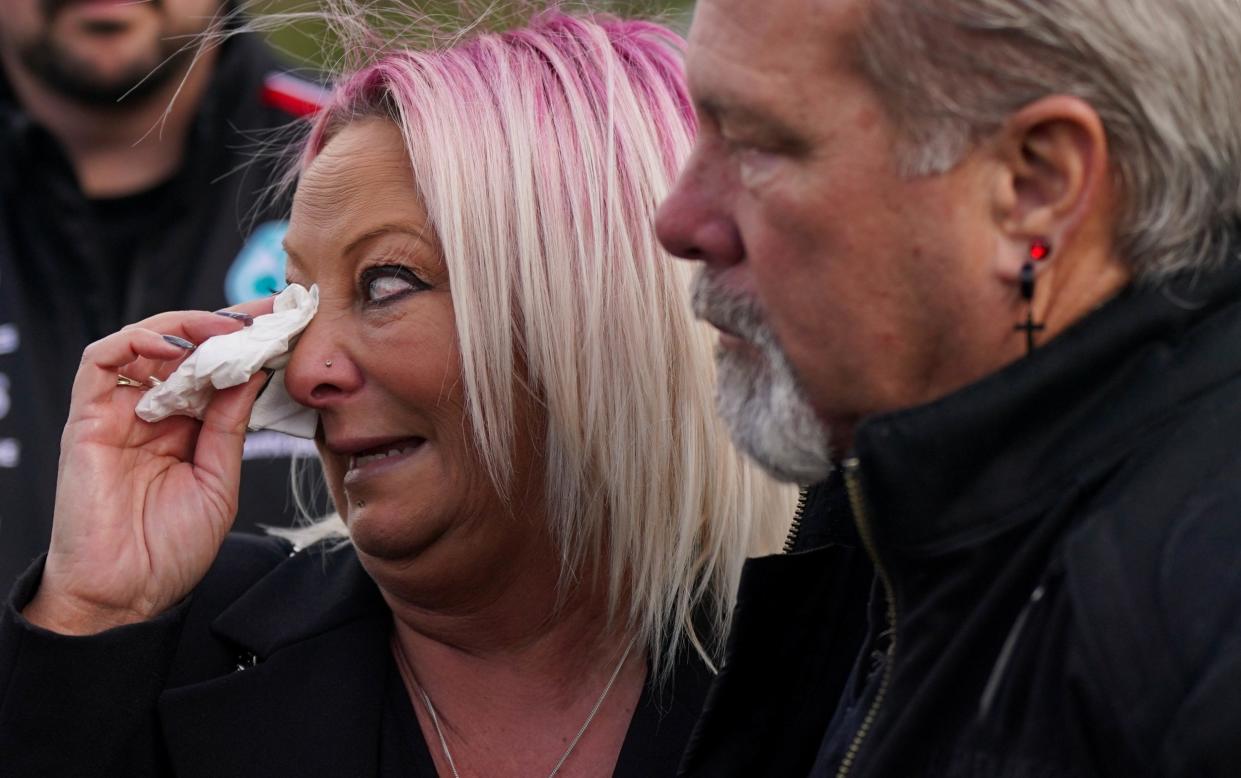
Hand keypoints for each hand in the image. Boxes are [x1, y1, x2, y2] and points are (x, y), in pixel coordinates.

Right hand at [24, 301, 275, 634]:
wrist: (125, 596)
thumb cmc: (170, 550)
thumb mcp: (219, 481)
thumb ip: (232, 426)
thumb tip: (255, 371)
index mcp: (187, 429)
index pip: (216, 369)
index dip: (247, 343)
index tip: (285, 324)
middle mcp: (152, 414)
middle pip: (185, 349)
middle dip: (226, 325)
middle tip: (265, 314)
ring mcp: (118, 414)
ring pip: (145, 345)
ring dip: (186, 327)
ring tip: (225, 331)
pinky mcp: (86, 420)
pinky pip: (100, 362)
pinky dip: (135, 340)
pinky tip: (174, 345)